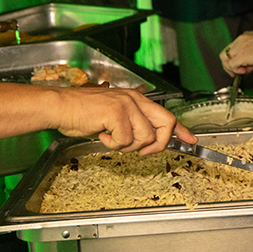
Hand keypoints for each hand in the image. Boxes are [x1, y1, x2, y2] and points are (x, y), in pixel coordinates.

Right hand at [52, 86, 194, 154]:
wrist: (61, 107)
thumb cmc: (83, 113)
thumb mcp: (113, 117)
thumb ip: (132, 125)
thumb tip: (147, 141)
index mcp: (136, 99)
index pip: (166, 115)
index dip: (181, 130)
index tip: (191, 140)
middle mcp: (135, 99)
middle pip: (166, 123)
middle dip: (158, 143)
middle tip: (143, 151)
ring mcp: (127, 104)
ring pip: (145, 137)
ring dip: (129, 146)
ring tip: (112, 138)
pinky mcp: (116, 112)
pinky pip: (126, 139)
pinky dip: (114, 144)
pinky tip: (103, 134)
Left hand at [221, 30, 252, 74]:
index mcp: (245, 37)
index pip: (233, 47)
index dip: (236, 57)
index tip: (241, 63)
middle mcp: (239, 41)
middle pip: (225, 53)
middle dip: (229, 64)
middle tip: (235, 71)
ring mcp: (239, 48)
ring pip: (225, 58)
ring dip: (232, 67)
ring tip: (243, 71)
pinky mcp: (240, 56)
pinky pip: (232, 65)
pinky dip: (237, 70)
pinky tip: (245, 71)